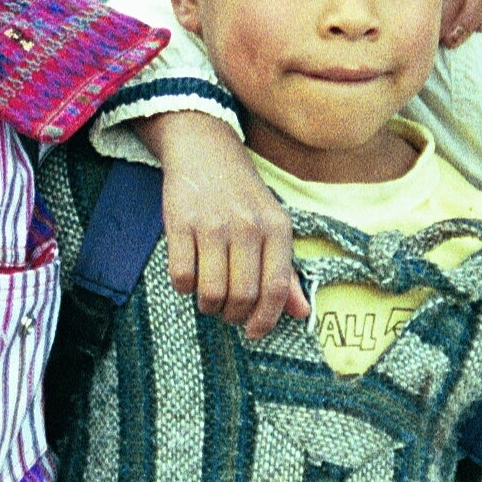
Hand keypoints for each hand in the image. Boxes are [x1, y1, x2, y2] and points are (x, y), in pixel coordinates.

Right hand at [147, 112, 307, 339]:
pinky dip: (183, 287)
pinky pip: (182, 275)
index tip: (254, 333)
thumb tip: (301, 313)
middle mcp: (248, 226)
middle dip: (233, 315)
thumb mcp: (272, 225)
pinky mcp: (180, 222)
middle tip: (227, 312)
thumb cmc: (241, 195)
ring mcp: (213, 224)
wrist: (204, 148)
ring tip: (208, 297)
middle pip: (243, 295)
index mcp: (277, 228)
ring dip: (208, 305)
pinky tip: (188, 277)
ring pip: (211, 291)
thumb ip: (286, 270)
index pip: (276, 288)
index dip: (265, 319)